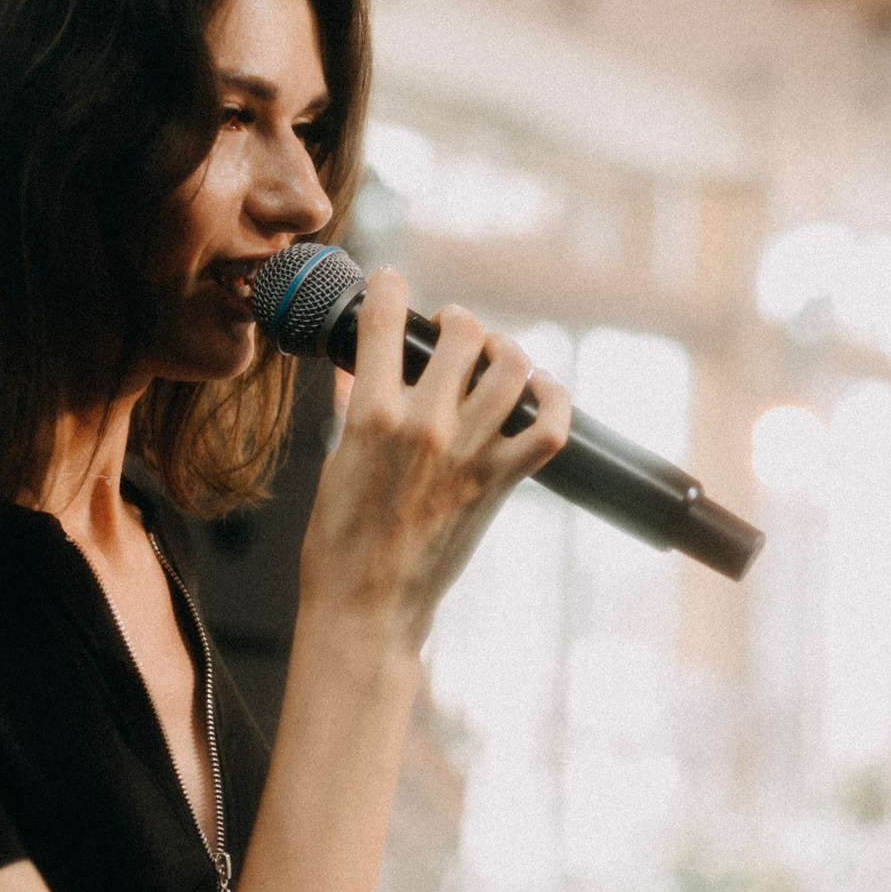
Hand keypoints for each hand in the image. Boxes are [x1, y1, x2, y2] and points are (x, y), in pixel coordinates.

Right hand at [301, 268, 570, 652]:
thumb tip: (360, 373)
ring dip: (506, 350)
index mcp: (372, 417)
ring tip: (495, 354)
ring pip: (512, 369)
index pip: (382, 321)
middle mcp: (425, 426)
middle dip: (459, 321)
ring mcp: (468, 454)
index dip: (388, 287)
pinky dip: (555, 400)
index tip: (390, 284)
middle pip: (463, 335)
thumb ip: (356, 409)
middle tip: (453, 329)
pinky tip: (542, 390)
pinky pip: (551, 427)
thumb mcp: (335, 462)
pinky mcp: (499, 483)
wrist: (368, 607)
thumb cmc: (340, 545)